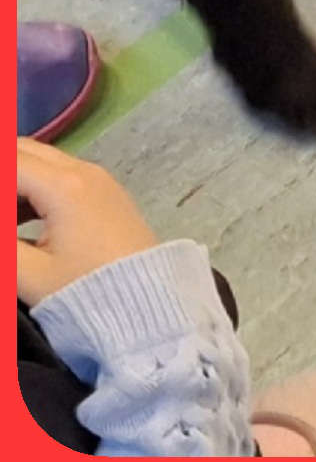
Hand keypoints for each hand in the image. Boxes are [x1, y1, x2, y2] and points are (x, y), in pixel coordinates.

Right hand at [15, 141, 161, 305]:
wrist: (154, 309)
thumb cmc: (88, 292)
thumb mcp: (26, 273)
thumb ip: (0, 246)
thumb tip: (1, 233)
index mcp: (63, 185)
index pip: (7, 163)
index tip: (0, 228)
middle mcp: (84, 172)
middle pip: (21, 151)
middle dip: (2, 174)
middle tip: (4, 223)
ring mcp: (99, 182)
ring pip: (39, 163)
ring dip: (13, 184)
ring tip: (6, 224)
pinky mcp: (106, 196)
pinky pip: (57, 178)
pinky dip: (29, 191)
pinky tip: (14, 224)